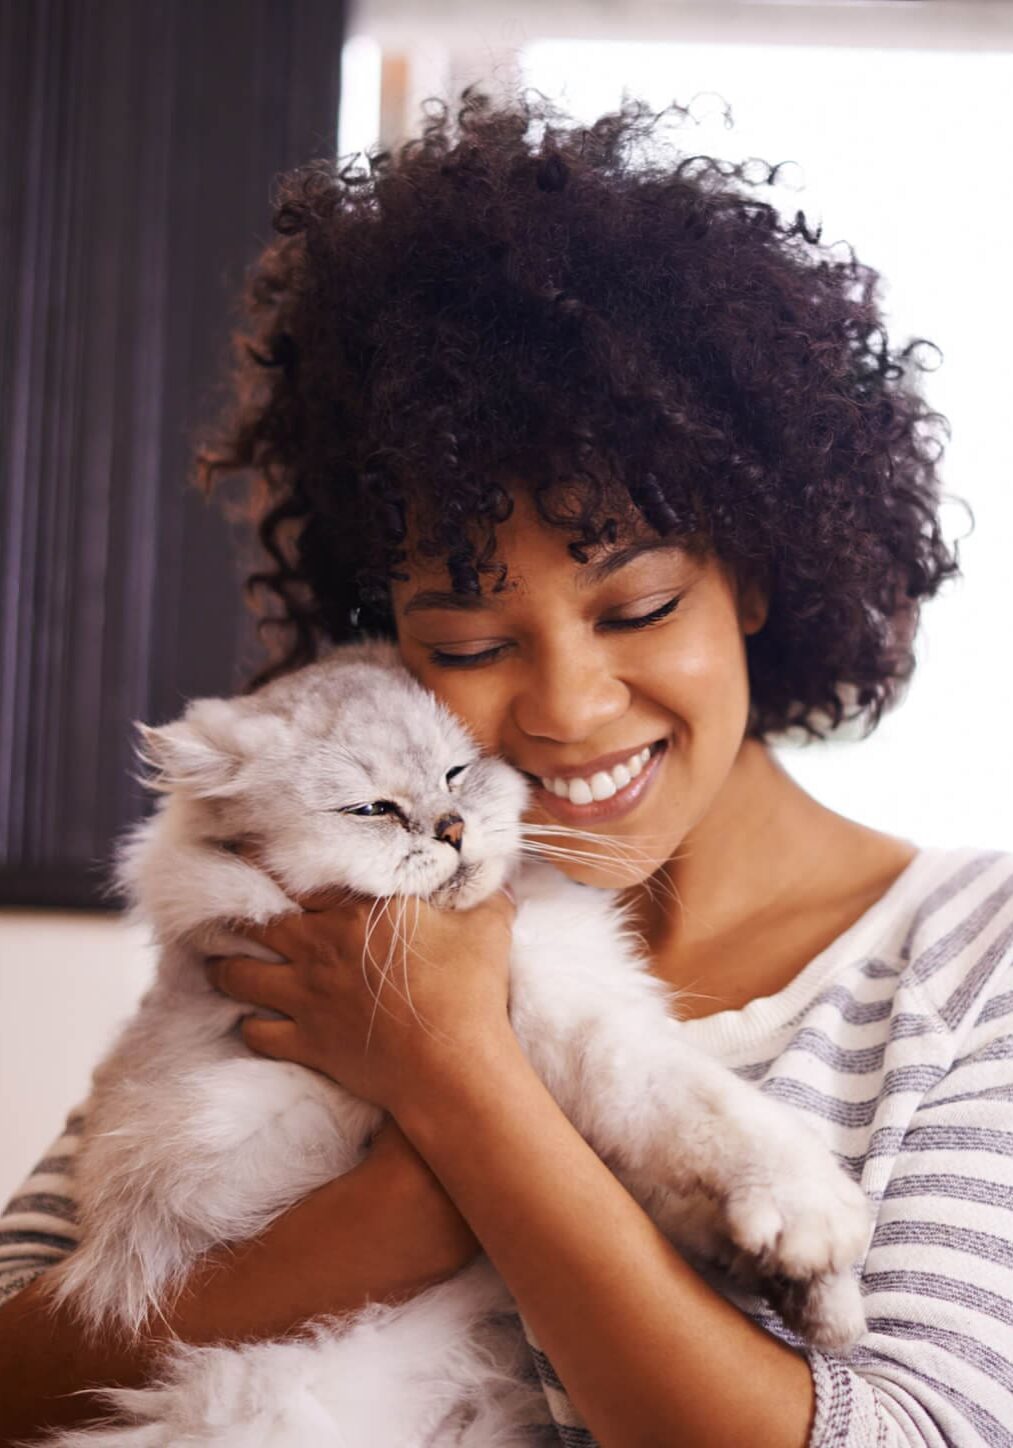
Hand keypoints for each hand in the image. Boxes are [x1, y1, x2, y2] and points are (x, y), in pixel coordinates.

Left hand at [205, 846, 517, 1118]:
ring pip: (240, 973)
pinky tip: (251, 1019)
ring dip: (224, 965)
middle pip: (254, 920)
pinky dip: (250, 1024)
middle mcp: (318, 946)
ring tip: (215, 958)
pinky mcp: (307, 1041)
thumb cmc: (469, 988)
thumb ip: (482, 887)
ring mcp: (306, 996)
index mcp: (355, 909)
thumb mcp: (486, 921)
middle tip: (215, 895)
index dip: (268, 857)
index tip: (249, 845)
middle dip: (231, 906)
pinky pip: (258, 1031)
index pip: (297, 873)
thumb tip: (494, 863)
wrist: (451, 1066)